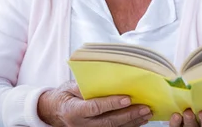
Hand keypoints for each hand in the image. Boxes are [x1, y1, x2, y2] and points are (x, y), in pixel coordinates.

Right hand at [37, 81, 151, 126]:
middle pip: (108, 121)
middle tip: (144, 107)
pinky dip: (128, 126)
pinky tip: (139, 121)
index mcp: (74, 110)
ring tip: (146, 114)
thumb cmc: (65, 96)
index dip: (111, 104)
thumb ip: (83, 85)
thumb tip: (103, 80)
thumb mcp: (69, 87)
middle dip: (128, 115)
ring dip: (132, 122)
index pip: (95, 107)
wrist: (55, 111)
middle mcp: (82, 124)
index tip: (127, 98)